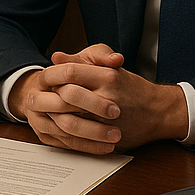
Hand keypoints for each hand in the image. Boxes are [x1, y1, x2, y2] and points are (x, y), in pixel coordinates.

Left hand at [9, 44, 188, 152]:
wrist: (158, 111)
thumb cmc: (131, 86)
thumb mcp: (107, 66)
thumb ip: (81, 60)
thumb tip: (55, 57)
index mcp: (106, 75)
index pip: (70, 71)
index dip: (51, 75)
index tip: (42, 78)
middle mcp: (108, 95)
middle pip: (67, 95)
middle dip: (47, 97)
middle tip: (35, 97)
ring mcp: (109, 118)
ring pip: (71, 118)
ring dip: (53, 116)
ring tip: (43, 112)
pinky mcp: (109, 136)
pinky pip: (80, 137)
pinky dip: (64, 134)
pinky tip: (56, 128)